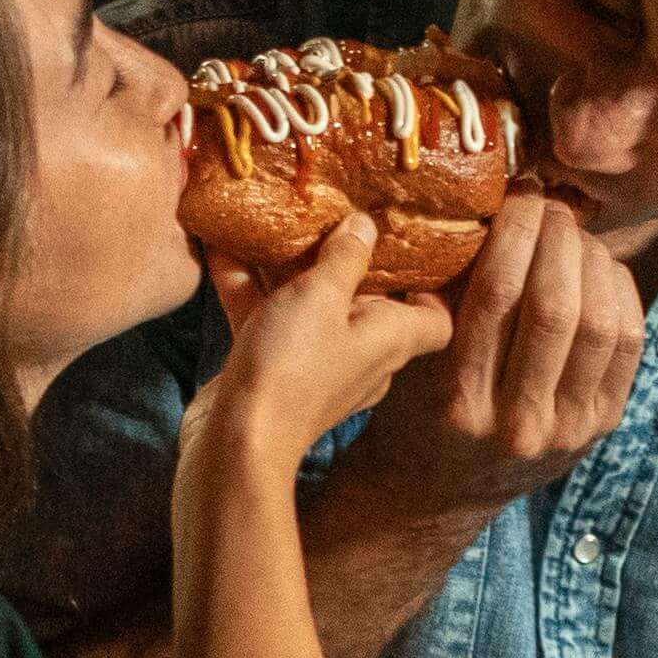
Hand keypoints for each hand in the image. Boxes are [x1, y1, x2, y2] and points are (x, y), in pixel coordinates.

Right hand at [190, 204, 455, 483]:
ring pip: (311, 307)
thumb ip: (345, 255)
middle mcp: (362, 355)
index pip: (436, 320)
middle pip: (368, 302)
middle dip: (347, 260)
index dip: (431, 286)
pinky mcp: (275, 372)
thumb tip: (365, 225)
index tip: (410, 247)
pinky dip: (250, 289)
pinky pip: (269, 320)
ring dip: (290, 269)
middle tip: (332, 214)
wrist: (237, 443)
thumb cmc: (292, 366)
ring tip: (272, 223)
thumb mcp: (321, 295)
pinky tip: (221, 247)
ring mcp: (317, 366)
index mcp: (392, 339)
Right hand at [307, 188, 645, 535]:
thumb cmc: (414, 411)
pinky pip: (627, 346)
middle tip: (552, 205)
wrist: (436, 496)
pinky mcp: (599, 428)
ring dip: (593, 262)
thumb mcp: (411, 359)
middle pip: (556, 308)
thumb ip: (440, 297)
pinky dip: (620, 295)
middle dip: (559, 240)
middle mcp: (516, 422)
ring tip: (575, 234)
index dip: (516, 232)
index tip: (519, 194)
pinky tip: (601, 269)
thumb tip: (479, 214)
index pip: (497, 295)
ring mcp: (565, 430)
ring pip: (599, 324)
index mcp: (458, 399)